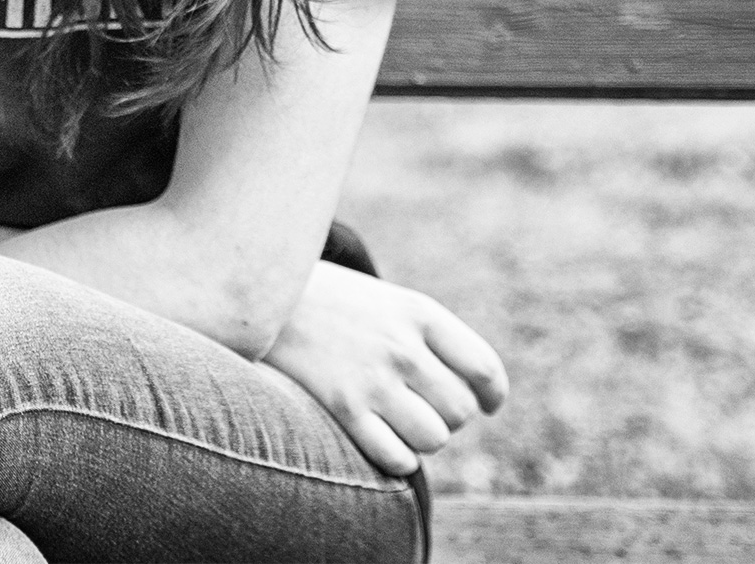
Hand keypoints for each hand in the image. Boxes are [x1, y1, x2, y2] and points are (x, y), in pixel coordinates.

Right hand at [263, 260, 508, 477]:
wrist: (262, 296)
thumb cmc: (334, 304)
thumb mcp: (389, 302)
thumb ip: (431, 338)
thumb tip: (476, 394)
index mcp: (419, 312)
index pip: (484, 368)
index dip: (492, 395)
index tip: (487, 404)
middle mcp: (401, 346)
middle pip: (461, 410)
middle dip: (449, 416)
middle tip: (423, 405)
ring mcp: (371, 379)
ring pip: (434, 438)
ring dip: (423, 438)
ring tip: (400, 421)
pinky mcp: (342, 408)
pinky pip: (397, 458)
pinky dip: (398, 458)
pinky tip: (384, 441)